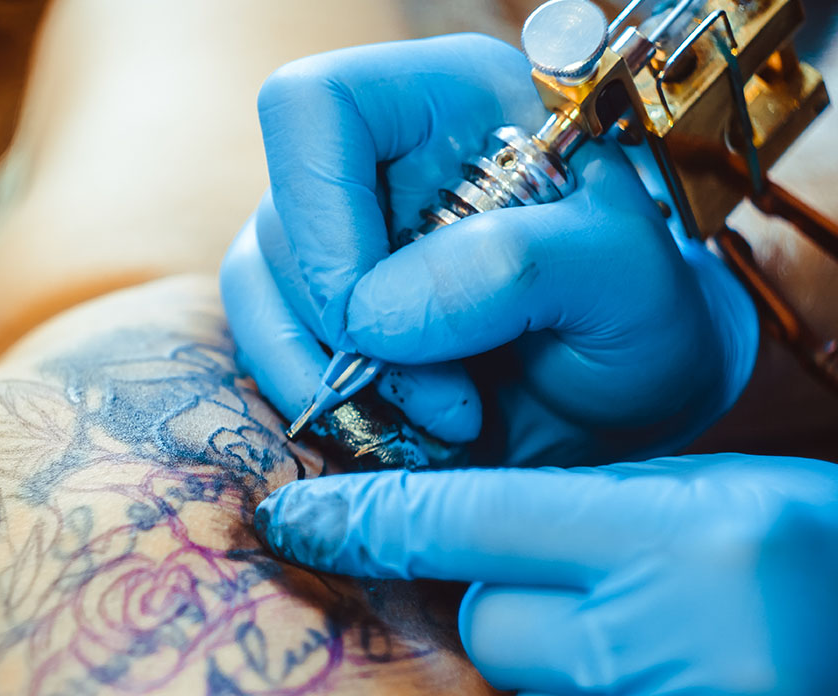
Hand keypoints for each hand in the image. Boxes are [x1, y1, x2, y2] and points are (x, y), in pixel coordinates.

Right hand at [220, 34, 757, 466]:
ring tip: (434, 418)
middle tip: (447, 400)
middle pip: (281, 216)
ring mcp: (340, 233)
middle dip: (349, 330)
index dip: (320, 208)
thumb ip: (518, 269)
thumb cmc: (641, 317)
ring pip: (257, 284)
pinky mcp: (322, 305)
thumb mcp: (627, 282)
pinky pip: (265, 341)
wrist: (627, 393)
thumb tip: (372, 314)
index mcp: (447, 103)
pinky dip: (314, 397)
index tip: (373, 313)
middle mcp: (376, 159)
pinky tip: (393, 424)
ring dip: (325, 373)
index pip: (316, 108)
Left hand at [254, 453, 837, 694]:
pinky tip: (644, 660)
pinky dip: (580, 679)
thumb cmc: (822, 555)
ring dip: (551, 648)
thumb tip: (466, 521)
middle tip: (590, 581)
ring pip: (519, 670)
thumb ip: (584, 507)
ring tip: (642, 629)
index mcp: (678, 538)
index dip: (364, 519)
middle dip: (506, 593)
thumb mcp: (710, 497)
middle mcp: (660, 637)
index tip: (293, 518)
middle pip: (486, 615)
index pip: (463, 520)